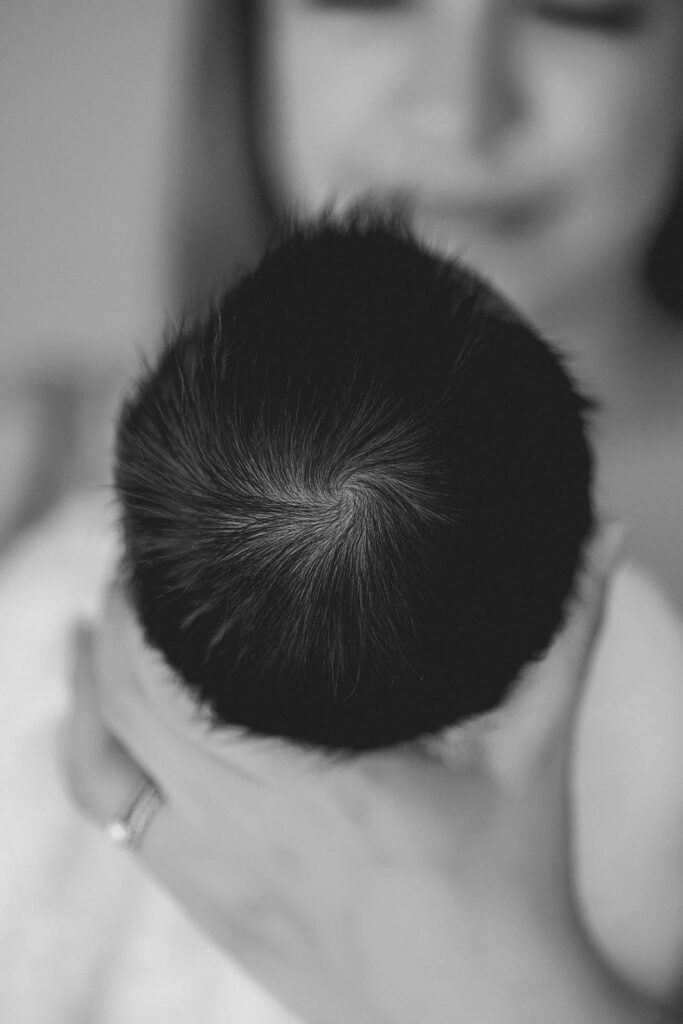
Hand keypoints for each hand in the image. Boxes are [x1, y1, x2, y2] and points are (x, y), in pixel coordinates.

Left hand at [62, 526, 655, 1023]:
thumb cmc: (509, 887)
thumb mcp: (532, 758)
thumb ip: (566, 640)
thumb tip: (606, 540)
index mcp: (309, 786)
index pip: (171, 679)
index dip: (140, 605)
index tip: (151, 546)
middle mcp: (238, 830)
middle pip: (120, 709)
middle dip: (108, 627)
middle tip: (128, 565)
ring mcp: (210, 873)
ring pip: (95, 772)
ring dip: (82, 695)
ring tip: (87, 630)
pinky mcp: (204, 902)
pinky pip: (114, 823)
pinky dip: (92, 761)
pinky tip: (103, 725)